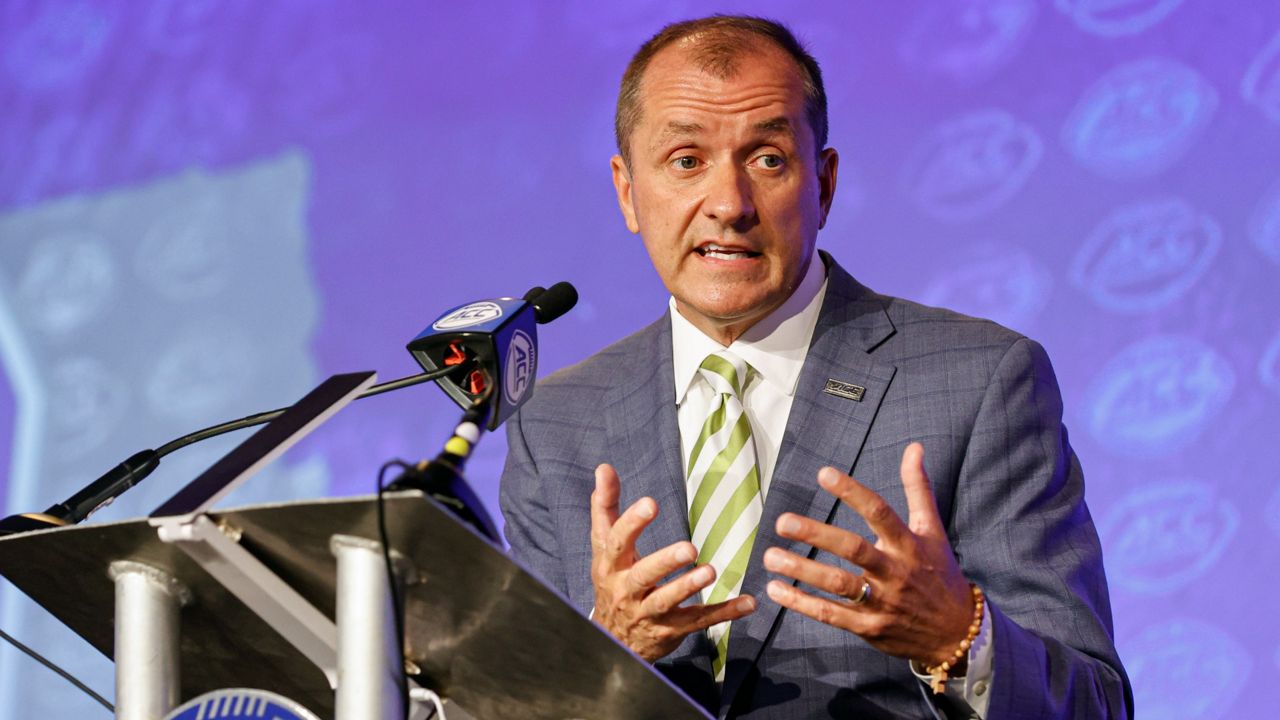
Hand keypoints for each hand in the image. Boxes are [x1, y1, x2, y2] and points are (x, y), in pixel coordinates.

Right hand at [590, 463, 755, 661]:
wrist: (611, 640)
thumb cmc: (611, 581)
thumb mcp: (603, 546)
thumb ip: (605, 506)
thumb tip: (604, 467)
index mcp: (610, 565)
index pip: (617, 541)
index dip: (632, 523)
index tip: (651, 504)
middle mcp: (626, 590)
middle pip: (643, 575)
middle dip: (665, 562)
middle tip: (689, 548)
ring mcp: (648, 613)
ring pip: (667, 601)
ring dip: (689, 587)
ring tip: (709, 571)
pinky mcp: (670, 630)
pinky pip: (698, 621)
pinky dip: (723, 612)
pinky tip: (747, 603)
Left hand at [762, 443, 974, 666]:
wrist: (957, 633)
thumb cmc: (940, 573)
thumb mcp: (932, 530)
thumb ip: (918, 488)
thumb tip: (914, 447)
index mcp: (909, 544)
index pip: (879, 512)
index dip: (852, 492)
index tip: (824, 473)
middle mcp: (895, 572)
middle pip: (853, 549)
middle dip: (817, 534)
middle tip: (782, 521)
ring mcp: (882, 602)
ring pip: (838, 584)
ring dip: (802, 570)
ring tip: (770, 556)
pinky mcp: (870, 628)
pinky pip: (832, 615)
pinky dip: (802, 603)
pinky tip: (775, 589)